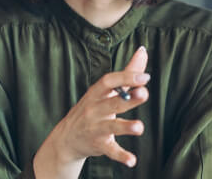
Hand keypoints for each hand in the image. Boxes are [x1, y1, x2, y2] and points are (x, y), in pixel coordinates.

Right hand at [33, 47, 149, 178]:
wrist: (66, 139)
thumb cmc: (92, 108)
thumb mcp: (105, 90)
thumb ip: (127, 72)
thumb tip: (143, 50)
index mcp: (97, 93)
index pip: (109, 81)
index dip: (126, 78)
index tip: (145, 77)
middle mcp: (95, 109)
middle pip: (112, 102)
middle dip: (128, 99)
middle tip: (144, 93)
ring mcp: (96, 128)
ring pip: (111, 127)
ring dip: (125, 127)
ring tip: (139, 128)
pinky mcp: (98, 145)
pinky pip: (110, 150)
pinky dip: (121, 156)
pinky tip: (132, 160)